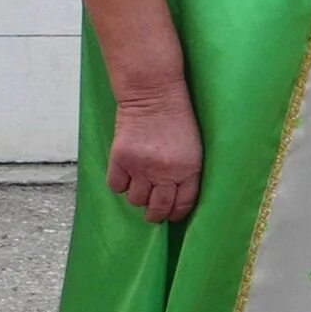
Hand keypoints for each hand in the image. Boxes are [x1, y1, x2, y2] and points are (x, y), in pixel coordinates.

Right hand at [107, 83, 202, 223]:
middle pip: (158, 207)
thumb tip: (175, 196)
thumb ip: (186, 173)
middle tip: (153, 212)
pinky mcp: (120, 160)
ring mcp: (141, 167)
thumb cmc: (178, 121)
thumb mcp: (194, 148)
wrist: (154, 96)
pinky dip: (120, 184)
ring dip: (138, 196)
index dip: (176, 213)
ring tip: (141, 186)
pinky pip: (116, 186)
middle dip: (156, 213)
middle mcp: (165, 172)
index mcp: (189, 169)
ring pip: (136, 199)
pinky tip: (126, 175)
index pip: (183, 203)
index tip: (172, 215)